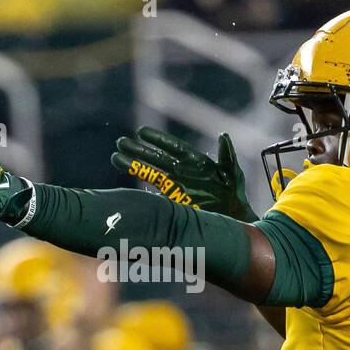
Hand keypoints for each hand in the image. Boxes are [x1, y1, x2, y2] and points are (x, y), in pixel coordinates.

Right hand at [112, 128, 257, 221]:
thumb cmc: (234, 193)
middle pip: (156, 158)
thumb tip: (223, 136)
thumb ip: (227, 156)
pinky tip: (128, 185)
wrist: (232, 217)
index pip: (172, 147)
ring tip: (115, 158)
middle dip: (138, 151)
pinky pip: (155, 195)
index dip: (158, 139)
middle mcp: (181, 171)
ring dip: (133, 166)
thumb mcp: (233, 173)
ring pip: (150, 174)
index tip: (141, 132)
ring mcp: (175, 186)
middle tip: (120, 142)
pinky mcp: (173, 201)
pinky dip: (143, 191)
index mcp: (194, 161)